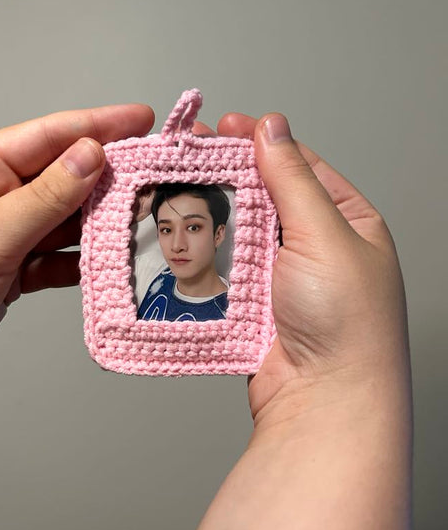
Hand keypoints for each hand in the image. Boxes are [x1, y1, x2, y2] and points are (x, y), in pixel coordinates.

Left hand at [0, 103, 153, 395]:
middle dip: (109, 174)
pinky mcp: (12, 273)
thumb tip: (90, 156)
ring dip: (101, 221)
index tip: (140, 119)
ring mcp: (6, 237)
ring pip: (66, 220)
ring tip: (139, 217)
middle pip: (64, 177)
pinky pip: (58, 260)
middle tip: (153, 172)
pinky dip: (82, 263)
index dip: (99, 125)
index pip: (49, 137)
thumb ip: (45, 198)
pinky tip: (104, 264)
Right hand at [214, 112, 409, 429]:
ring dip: (217, 212)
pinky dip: (211, 251)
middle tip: (192, 154)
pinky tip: (191, 235)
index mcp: (347, 221)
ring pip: (243, 230)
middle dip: (231, 173)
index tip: (225, 127)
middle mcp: (318, 246)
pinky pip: (230, 266)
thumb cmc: (346, 324)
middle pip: (267, 195)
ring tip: (182, 188)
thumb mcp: (325, 235)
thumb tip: (273, 129)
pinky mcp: (258, 302)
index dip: (262, 142)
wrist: (324, 402)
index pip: (300, 166)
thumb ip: (293, 180)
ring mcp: (285, 275)